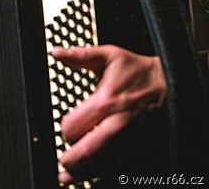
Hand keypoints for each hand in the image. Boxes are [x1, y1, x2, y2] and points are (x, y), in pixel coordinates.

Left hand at [51, 44, 166, 183]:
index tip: (66, 128)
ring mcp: (130, 140)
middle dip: (70, 159)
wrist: (170, 84)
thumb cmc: (138, 71)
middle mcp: (118, 124)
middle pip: (87, 151)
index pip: (75, 126)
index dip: (65, 129)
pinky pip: (121, 170)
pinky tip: (92, 180)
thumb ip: (81, 56)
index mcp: (106, 101)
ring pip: (102, 166)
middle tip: (63, 161)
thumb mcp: (109, 56)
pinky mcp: (140, 149)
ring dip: (83, 174)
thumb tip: (57, 52)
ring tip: (68, 176)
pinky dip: (104, 177)